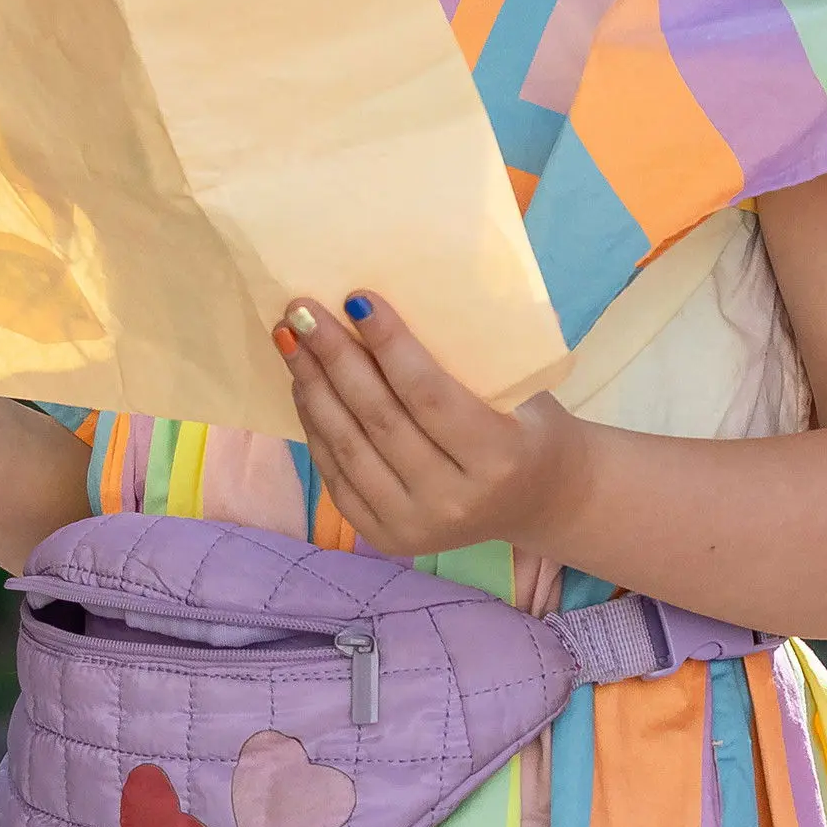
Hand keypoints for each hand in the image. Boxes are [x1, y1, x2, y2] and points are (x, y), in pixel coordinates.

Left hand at [276, 290, 588, 555]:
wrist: (537, 501)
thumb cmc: (530, 426)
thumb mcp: (524, 389)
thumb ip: (479, 353)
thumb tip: (423, 289)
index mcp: (497, 458)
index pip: (429, 395)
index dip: (389, 345)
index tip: (356, 298)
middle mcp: (451, 499)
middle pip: (379, 419)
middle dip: (335, 357)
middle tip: (303, 309)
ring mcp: (413, 525)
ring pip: (348, 447)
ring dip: (313, 387)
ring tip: (290, 339)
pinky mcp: (383, 536)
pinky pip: (337, 475)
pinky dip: (315, 426)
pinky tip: (303, 385)